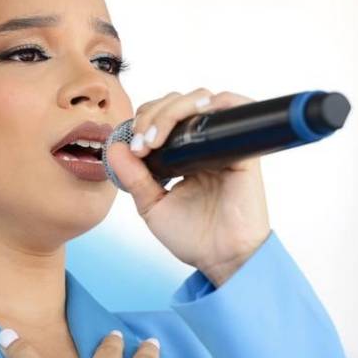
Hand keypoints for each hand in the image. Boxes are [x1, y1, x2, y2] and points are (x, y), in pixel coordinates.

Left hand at [105, 88, 271, 286]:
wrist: (221, 258)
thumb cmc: (193, 237)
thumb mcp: (152, 205)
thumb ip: (133, 177)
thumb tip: (114, 146)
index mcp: (184, 154)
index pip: (162, 116)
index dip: (144, 121)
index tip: (133, 148)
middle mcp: (205, 143)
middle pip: (178, 101)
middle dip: (153, 114)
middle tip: (142, 143)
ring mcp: (224, 143)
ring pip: (200, 99)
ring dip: (173, 108)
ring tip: (156, 137)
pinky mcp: (243, 148)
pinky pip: (235, 108)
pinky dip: (214, 102)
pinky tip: (192, 118)